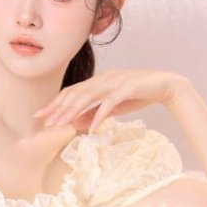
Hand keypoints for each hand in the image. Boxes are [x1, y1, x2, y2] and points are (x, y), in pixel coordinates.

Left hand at [33, 69, 188, 132]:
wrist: (166, 85)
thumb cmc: (138, 95)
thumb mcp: (112, 108)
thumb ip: (94, 114)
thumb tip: (75, 124)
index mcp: (97, 82)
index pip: (71, 92)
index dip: (55, 104)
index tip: (40, 115)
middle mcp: (102, 79)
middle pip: (74, 93)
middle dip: (58, 108)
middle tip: (46, 122)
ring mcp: (114, 82)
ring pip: (87, 96)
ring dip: (73, 110)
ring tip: (61, 124)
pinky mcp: (127, 88)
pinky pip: (110, 102)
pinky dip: (100, 114)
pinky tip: (92, 127)